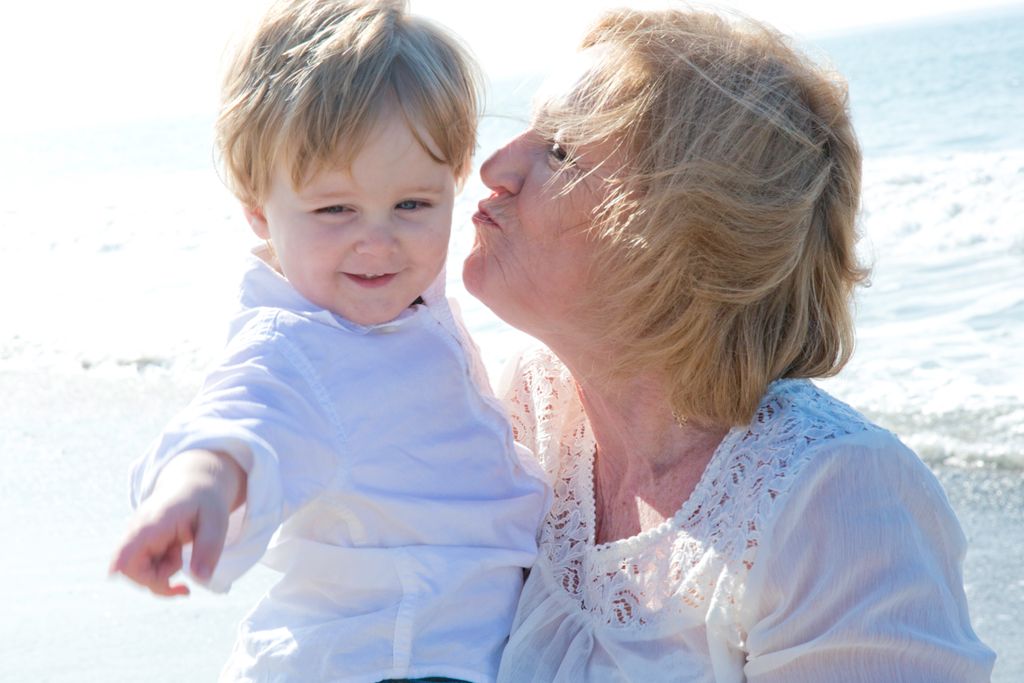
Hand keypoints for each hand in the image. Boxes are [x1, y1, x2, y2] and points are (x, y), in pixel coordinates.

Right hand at [109, 450, 245, 596]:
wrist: (194, 485)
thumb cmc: (205, 501)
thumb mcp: (216, 521)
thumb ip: (209, 549)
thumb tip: (201, 580)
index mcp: (156, 522)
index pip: (130, 545)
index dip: (121, 561)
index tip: (113, 573)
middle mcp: (139, 531)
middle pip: (133, 569)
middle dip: (159, 580)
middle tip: (184, 571)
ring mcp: (137, 539)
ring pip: (140, 573)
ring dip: (163, 574)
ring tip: (181, 550)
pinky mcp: (140, 547)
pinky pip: (144, 570)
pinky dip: (162, 573)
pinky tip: (177, 560)